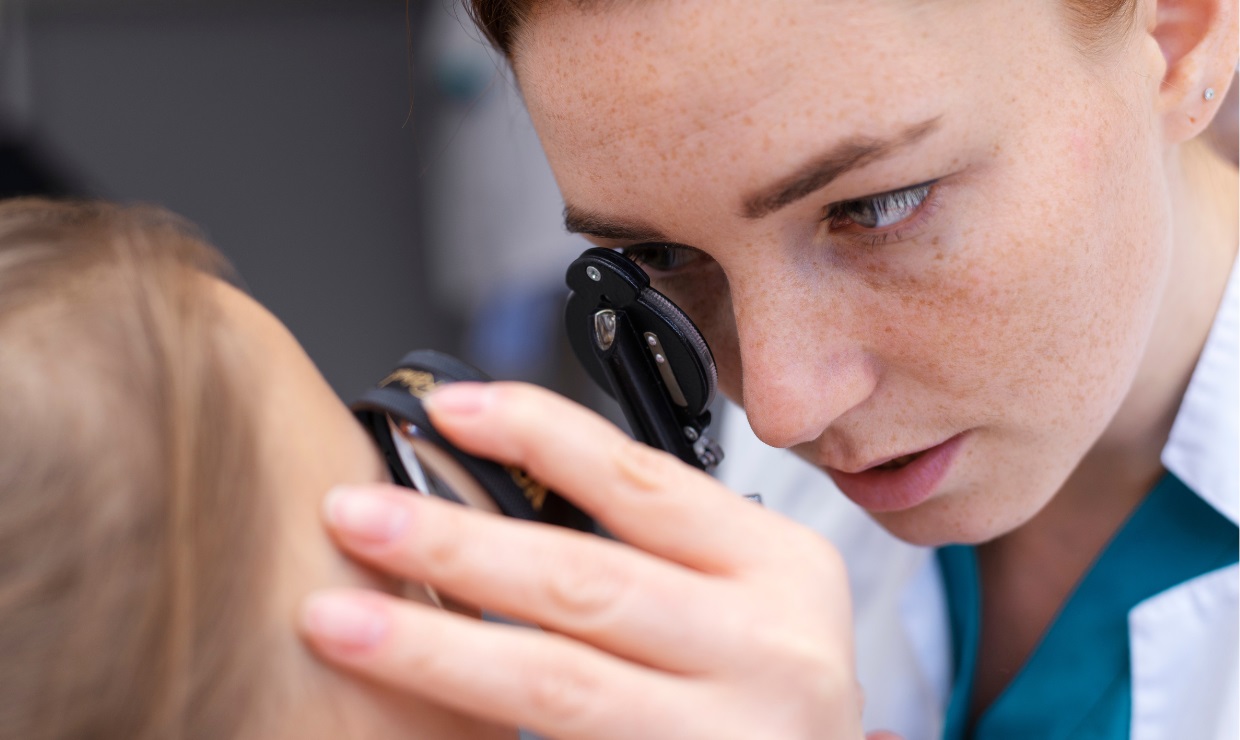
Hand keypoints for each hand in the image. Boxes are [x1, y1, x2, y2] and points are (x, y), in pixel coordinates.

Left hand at [300, 382, 864, 738]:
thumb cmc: (765, 689)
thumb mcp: (740, 598)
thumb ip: (649, 552)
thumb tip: (489, 500)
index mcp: (779, 567)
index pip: (643, 480)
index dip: (539, 434)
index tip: (447, 409)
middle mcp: (770, 648)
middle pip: (586, 579)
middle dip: (455, 544)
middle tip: (355, 513)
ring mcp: (732, 733)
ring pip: (557, 680)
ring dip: (434, 647)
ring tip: (339, 619)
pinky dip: (472, 727)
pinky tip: (409, 718)